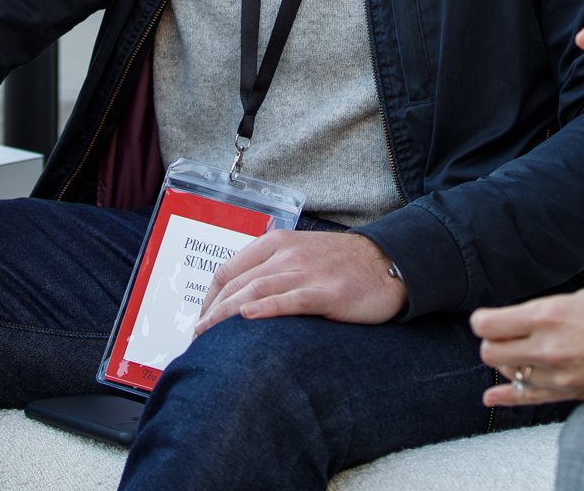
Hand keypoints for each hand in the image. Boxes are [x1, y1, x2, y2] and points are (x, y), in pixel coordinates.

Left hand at [193, 230, 406, 333]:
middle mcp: (285, 255)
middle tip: (197, 338)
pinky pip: (289, 300)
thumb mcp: (300, 255)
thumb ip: (271, 269)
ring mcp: (305, 272)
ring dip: (225, 315)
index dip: (208, 298)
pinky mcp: (325, 292)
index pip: (227, 270)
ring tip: (208, 337)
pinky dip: (265, 308)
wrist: (386, 262)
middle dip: (211, 312)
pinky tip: (247, 318)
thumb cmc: (341, 263)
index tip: (200, 321)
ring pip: (254, 291)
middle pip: (235, 283)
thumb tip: (239, 297)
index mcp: (275, 244)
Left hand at [471, 289, 583, 406]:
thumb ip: (547, 311)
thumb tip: (522, 319)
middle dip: (492, 342)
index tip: (487, 318)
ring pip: (508, 374)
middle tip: (502, 335)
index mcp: (549, 314)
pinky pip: (528, 398)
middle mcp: (548, 347)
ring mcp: (559, 374)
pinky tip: (493, 395)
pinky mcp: (571, 393)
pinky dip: (506, 396)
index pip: (488, 324)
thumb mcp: (581, 296)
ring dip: (506, 363)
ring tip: (515, 354)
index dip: (483, 320)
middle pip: (491, 352)